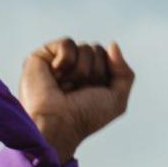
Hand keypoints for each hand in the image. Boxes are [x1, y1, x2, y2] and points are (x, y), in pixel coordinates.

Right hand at [19, 38, 134, 162]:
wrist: (58, 122)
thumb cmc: (86, 115)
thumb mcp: (117, 99)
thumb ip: (125, 73)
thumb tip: (113, 44)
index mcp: (94, 77)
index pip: (109, 57)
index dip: (107, 73)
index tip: (95, 92)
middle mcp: (77, 68)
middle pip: (98, 50)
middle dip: (94, 72)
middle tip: (79, 90)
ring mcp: (60, 61)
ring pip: (84, 47)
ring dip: (80, 70)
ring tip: (66, 86)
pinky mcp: (43, 56)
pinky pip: (67, 43)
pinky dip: (66, 60)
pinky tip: (55, 75)